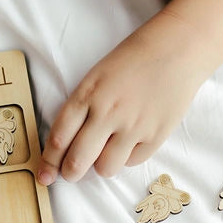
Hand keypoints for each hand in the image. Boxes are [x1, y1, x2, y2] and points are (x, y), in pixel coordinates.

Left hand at [38, 13, 209, 184]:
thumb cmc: (133, 58)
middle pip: (78, 161)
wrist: (177, 48)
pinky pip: (132, 162)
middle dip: (70, 173)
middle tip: (71, 173)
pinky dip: (127, 157)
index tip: (45, 174)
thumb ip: (81, 107)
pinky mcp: (156, 135)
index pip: (59, 138)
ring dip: (101, 165)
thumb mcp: (97, 76)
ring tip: (106, 152)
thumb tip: (67, 143)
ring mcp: (133, 126)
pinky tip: (130, 141)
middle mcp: (107, 113)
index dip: (49, 162)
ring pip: (105, 168)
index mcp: (87, 95)